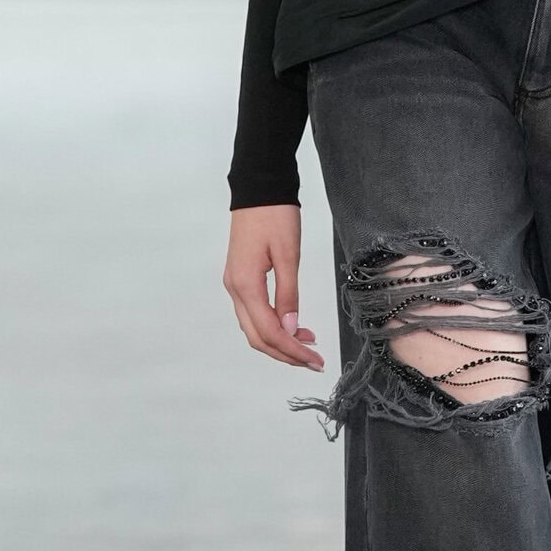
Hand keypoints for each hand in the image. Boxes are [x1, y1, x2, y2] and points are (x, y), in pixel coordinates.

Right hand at [223, 204, 324, 370]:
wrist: (259, 188)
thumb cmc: (275, 215)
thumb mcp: (288, 254)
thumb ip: (289, 294)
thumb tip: (290, 328)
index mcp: (245, 285)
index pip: (269, 332)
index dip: (292, 351)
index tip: (316, 361)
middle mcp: (235, 288)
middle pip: (257, 337)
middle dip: (285, 354)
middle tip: (314, 362)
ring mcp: (235, 284)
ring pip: (254, 327)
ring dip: (279, 341)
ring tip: (308, 346)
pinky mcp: (240, 277)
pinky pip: (253, 313)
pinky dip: (273, 326)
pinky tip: (293, 326)